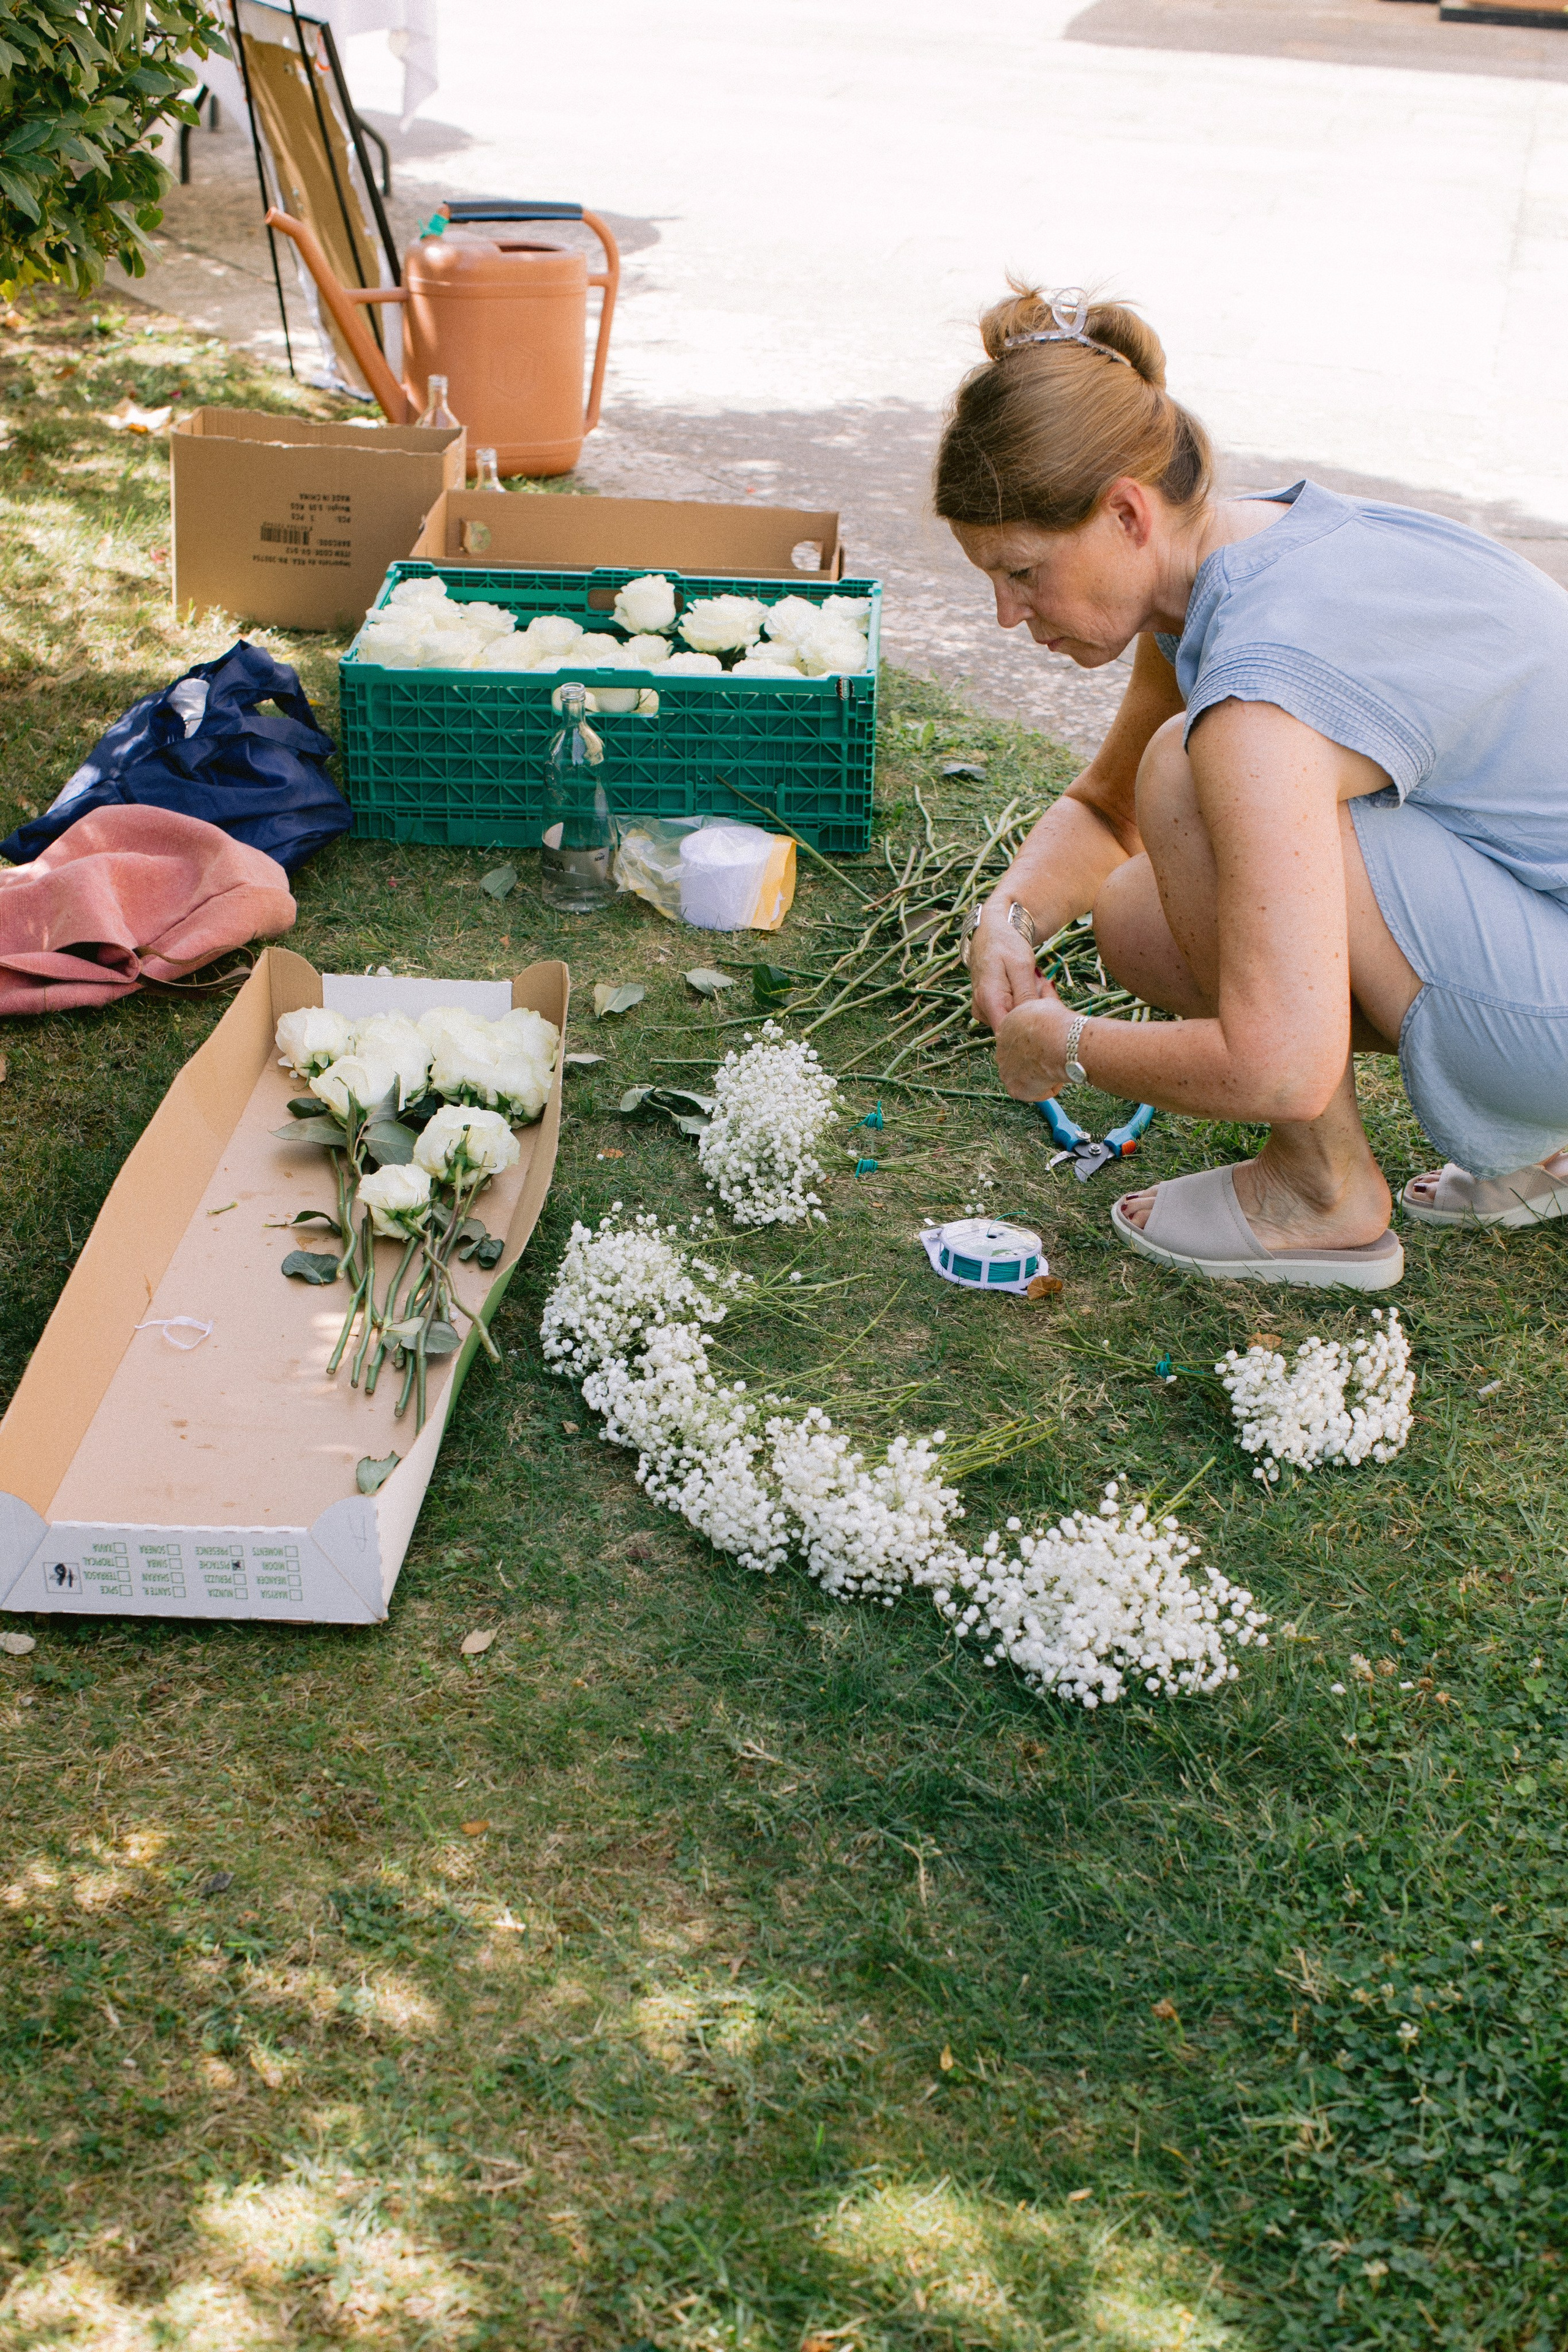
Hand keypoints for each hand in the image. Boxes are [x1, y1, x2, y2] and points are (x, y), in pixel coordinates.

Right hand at [968, 904, 1054, 1031]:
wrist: (991, 932)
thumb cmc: (1006, 944)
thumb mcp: (1021, 965)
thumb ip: (1025, 995)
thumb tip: (1029, 1021)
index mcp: (988, 1000)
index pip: (1007, 1033)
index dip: (1028, 1029)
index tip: (1045, 1014)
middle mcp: (982, 1010)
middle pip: (1012, 1027)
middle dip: (1033, 1014)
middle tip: (1045, 990)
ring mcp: (983, 1010)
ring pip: (1013, 1020)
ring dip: (1029, 1007)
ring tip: (1036, 984)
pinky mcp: (989, 1008)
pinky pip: (1010, 1013)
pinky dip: (1023, 1004)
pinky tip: (1029, 988)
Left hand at [996, 996, 1076, 1100]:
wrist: (1055, 1041)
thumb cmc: (1054, 1021)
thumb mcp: (1047, 1003)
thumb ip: (1045, 995)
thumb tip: (1046, 980)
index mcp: (1006, 1027)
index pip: (1018, 1040)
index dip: (1035, 1043)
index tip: (1049, 1045)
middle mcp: (1001, 1049)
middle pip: (1019, 1060)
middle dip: (1036, 1062)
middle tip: (1054, 1058)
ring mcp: (1005, 1069)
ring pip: (1025, 1077)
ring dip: (1040, 1076)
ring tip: (1055, 1068)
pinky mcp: (1013, 1087)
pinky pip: (1032, 1092)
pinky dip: (1045, 1089)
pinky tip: (1054, 1078)